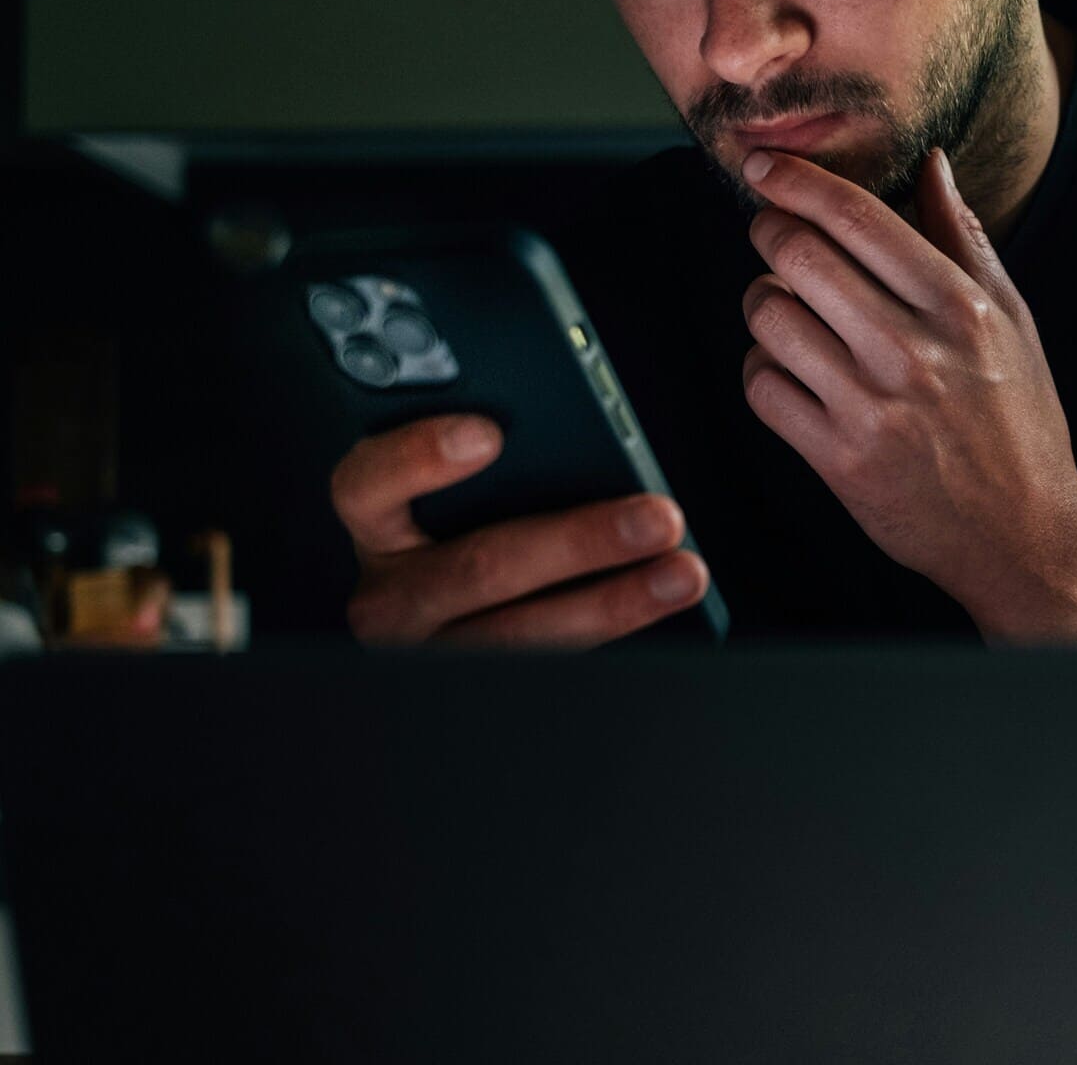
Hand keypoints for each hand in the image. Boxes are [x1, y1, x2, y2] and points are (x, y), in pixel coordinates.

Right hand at [328, 414, 708, 646]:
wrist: (459, 616)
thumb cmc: (472, 519)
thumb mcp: (465, 484)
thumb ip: (498, 452)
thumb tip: (576, 422)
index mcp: (376, 525)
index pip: (364, 485)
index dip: (419, 457)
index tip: (488, 434)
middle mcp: (391, 595)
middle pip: (478, 567)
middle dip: (579, 542)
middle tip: (657, 516)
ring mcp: (434, 650)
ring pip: (523, 634)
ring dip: (616, 600)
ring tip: (682, 571)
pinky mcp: (483, 682)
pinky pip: (553, 662)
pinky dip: (615, 630)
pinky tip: (662, 599)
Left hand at [738, 148, 1076, 647]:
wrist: (1023, 537)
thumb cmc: (1020, 423)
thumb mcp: (1014, 323)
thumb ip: (966, 239)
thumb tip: (933, 163)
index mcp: (962, 308)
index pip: (856, 217)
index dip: (796, 180)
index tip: (765, 164)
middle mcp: (914, 352)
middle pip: (798, 256)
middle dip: (768, 231)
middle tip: (770, 233)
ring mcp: (872, 409)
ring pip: (768, 318)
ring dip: (763, 303)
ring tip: (787, 310)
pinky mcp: (838, 460)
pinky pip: (761, 387)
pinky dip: (761, 369)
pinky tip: (788, 370)